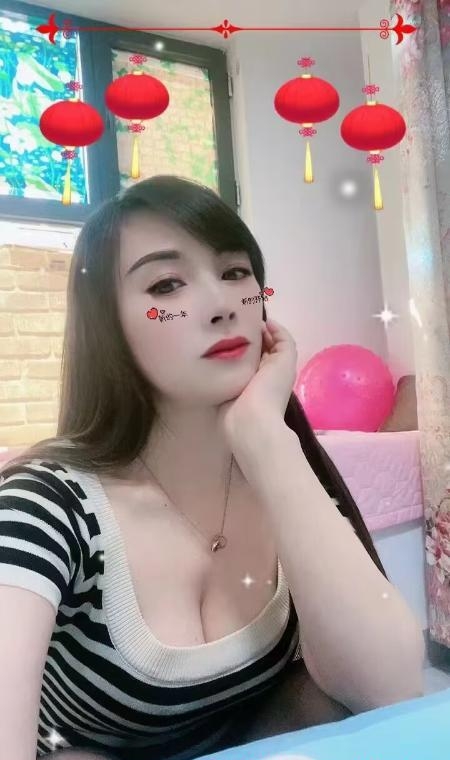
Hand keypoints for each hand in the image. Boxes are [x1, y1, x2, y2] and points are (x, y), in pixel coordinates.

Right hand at [218, 318, 297, 445]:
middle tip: (223, 319)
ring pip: (232, 356)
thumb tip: (268, 324)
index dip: (259, 327)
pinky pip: (218, 369)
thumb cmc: (269, 390)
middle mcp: (257, 372)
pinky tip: (204, 346)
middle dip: (239, 334)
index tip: (243, 313)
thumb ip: (283, 340)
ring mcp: (238, 380)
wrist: (248, 422)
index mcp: (273, 366)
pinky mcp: (222, 387)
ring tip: (211, 329)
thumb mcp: (286, 361)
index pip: (266, 341)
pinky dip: (213, 359)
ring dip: (224, 345)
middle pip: (248, 347)